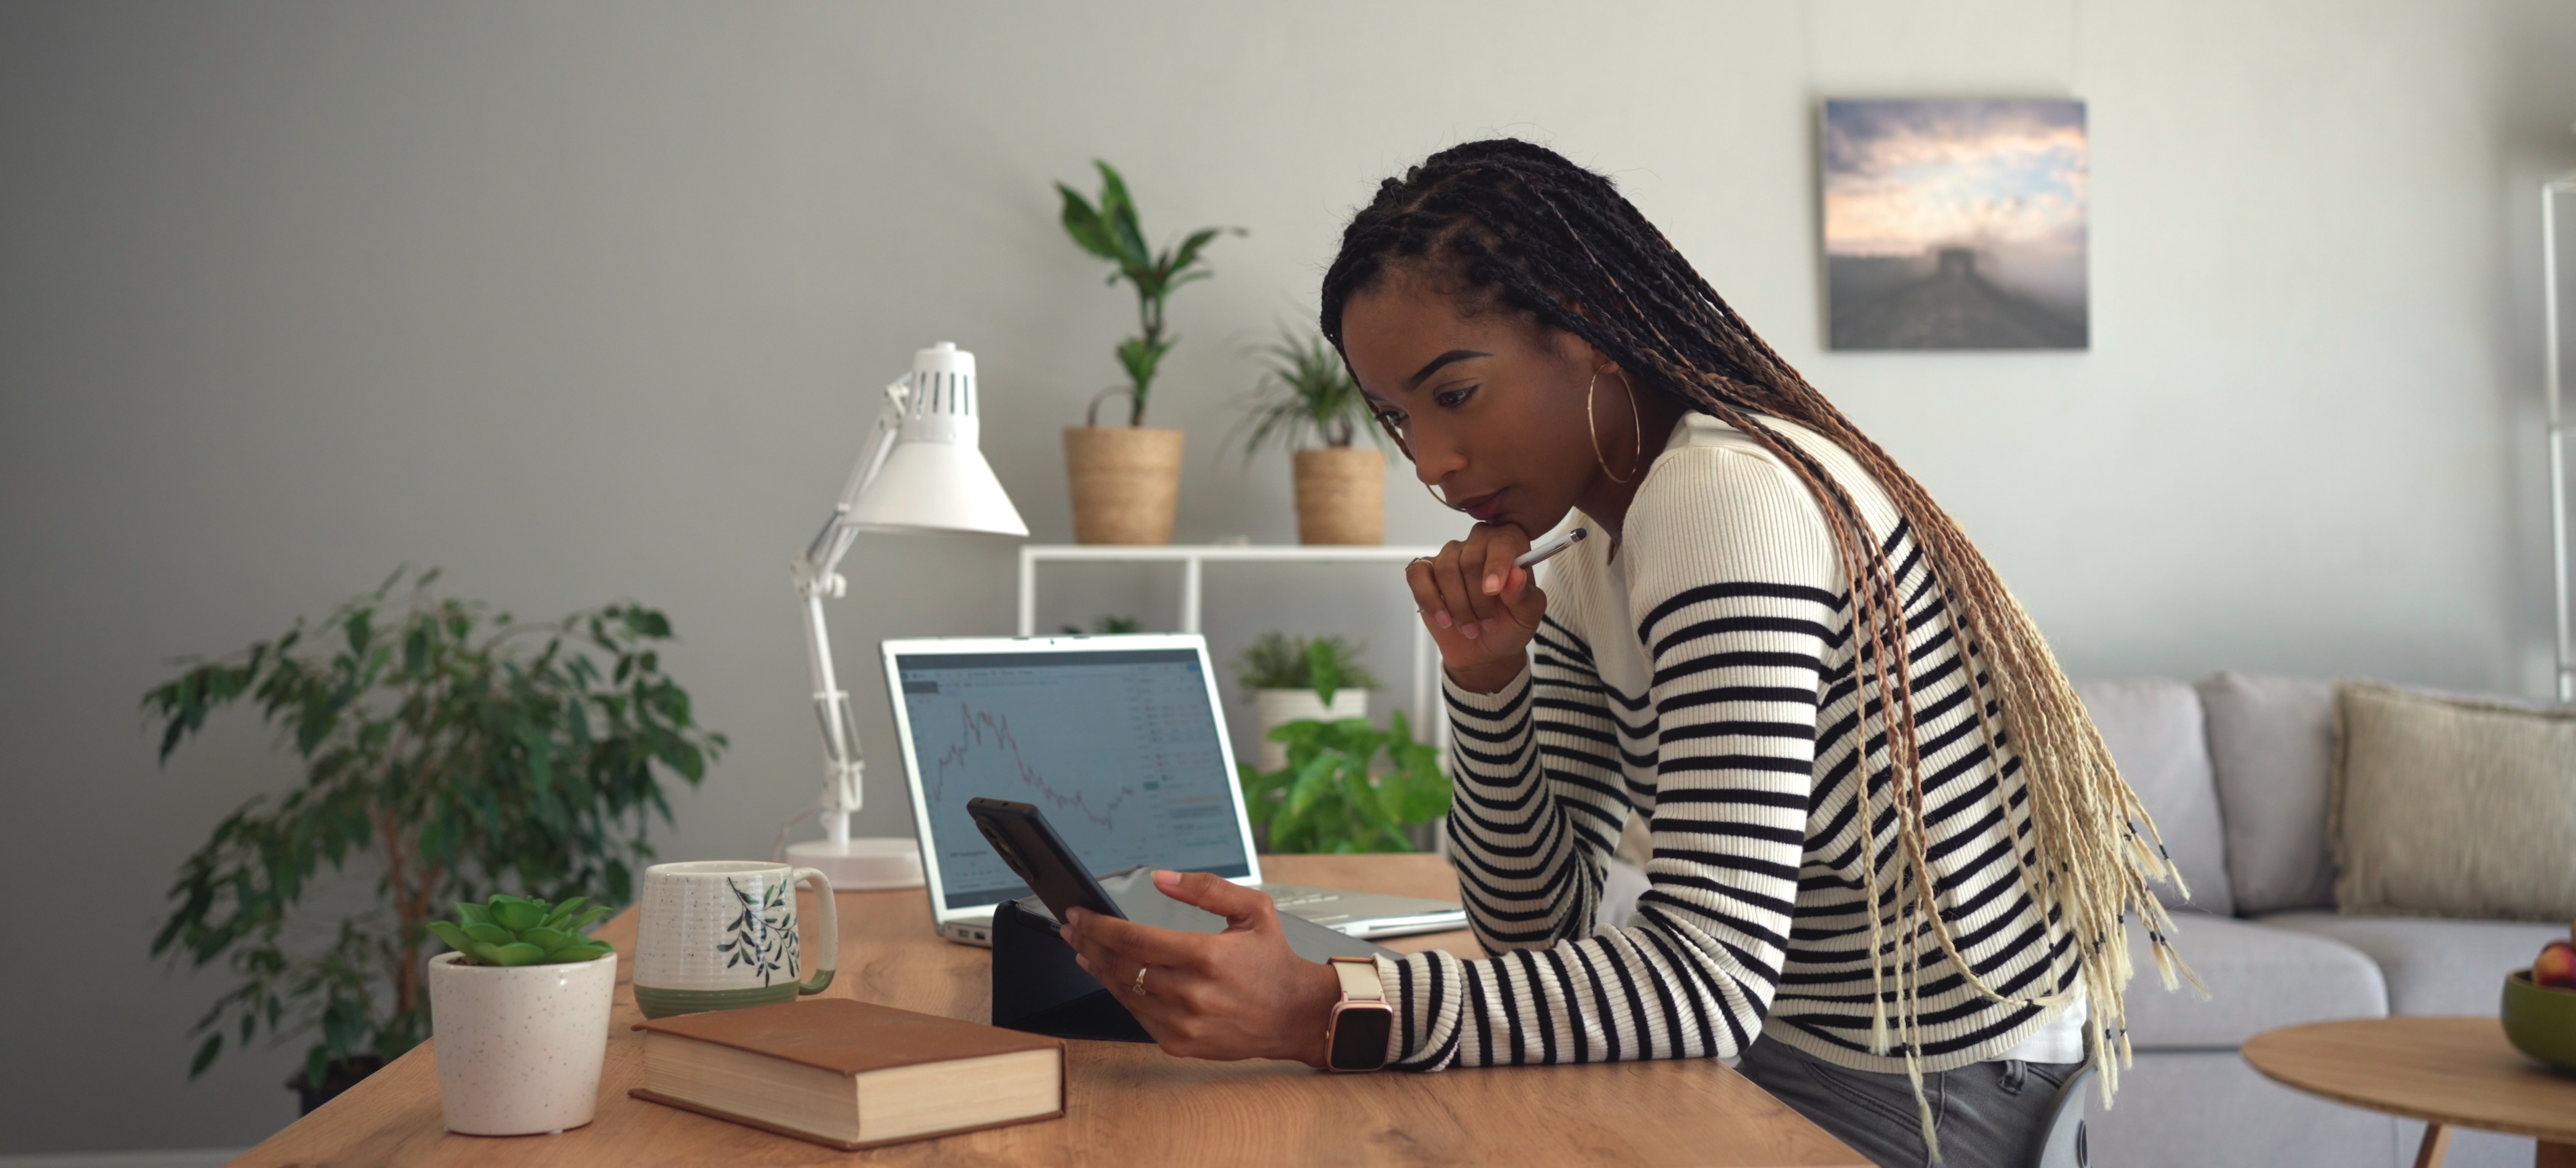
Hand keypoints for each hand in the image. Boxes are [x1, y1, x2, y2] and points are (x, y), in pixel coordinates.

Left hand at [1059, 870, 1342, 1066]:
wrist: (1296, 1015)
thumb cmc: (1274, 962)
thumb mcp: (1253, 910)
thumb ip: (1206, 888)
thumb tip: (1161, 878)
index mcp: (1207, 956)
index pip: (1134, 939)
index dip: (1099, 925)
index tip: (1081, 914)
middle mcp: (1192, 993)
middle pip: (1120, 966)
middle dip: (1089, 943)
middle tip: (1073, 928)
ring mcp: (1184, 1023)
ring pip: (1123, 993)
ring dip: (1098, 970)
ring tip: (1085, 950)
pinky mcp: (1181, 1043)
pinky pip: (1137, 1017)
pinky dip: (1122, 995)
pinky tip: (1113, 978)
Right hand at [1407, 522, 1546, 692]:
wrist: (1485, 649)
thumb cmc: (1509, 625)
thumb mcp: (1527, 616)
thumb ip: (1524, 595)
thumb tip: (1516, 575)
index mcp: (1509, 546)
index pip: (1502, 542)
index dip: (1497, 565)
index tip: (1493, 590)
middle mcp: (1478, 544)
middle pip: (1470, 560)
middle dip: (1478, 599)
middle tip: (1488, 623)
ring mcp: (1450, 556)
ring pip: (1446, 570)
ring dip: (1458, 606)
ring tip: (1470, 628)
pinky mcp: (1425, 572)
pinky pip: (1418, 575)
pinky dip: (1430, 600)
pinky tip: (1444, 619)